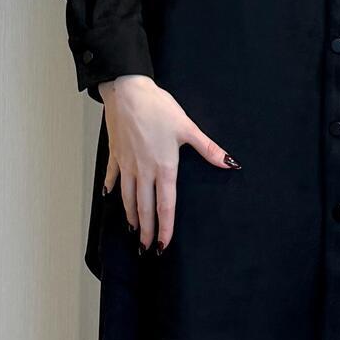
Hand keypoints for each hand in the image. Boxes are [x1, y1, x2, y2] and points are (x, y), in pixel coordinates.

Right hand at [100, 75, 240, 251]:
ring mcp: (127, 164)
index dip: (165, 228)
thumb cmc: (158, 107)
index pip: (166, 205)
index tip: (163, 244)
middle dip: (146, 230)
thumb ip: (208, 149)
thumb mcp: (187, 128)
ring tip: (132, 230)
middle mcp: (143, 171)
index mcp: (164, 167)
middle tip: (146, 248)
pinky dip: (112, 189)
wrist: (127, 91)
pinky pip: (113, 177)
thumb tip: (229, 162)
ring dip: (130, 215)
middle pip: (145, 208)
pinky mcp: (115, 154)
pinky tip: (110, 198)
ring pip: (128, 197)